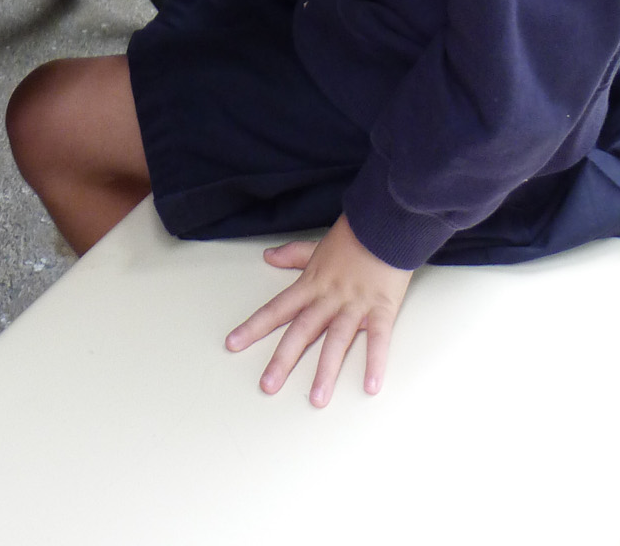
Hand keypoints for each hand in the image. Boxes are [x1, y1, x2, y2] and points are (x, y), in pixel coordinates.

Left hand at [226, 215, 411, 406]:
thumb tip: (268, 256)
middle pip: (301, 330)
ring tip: (316, 398)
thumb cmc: (353, 235)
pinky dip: (375, 361)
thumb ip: (293, 255)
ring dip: (326, 370)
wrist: (386, 221)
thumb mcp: (318, 246)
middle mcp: (329, 298)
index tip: (233, 344)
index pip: (277, 308)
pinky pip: (378, 338)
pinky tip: (370, 386)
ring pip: (337, 340)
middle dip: (283, 359)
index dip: (254, 326)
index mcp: (311, 284)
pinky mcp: (382, 308)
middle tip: (267, 386)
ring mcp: (355, 304)